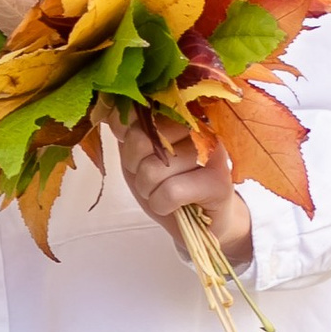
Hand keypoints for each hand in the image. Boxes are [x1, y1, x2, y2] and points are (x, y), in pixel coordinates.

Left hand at [112, 113, 252, 270]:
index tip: (134, 152)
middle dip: (136, 169)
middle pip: (141, 140)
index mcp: (181, 114)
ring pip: (153, 169)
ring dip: (149, 191)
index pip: (139, 110)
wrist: (203, 221)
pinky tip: (174, 206)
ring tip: (165, 193)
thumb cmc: (171, 185)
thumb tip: (112, 115)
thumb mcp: (141, 156)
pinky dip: (161, 205)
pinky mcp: (219, 182)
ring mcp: (213, 153)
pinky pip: (170, 192)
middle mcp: (200, 126)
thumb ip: (129, 133)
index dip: (125, 135)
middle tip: (153, 178)